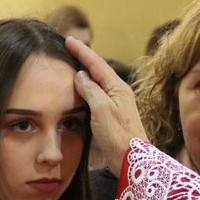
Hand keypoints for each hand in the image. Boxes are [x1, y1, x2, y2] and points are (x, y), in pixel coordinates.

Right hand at [65, 36, 147, 175]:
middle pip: (98, 70)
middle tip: (69, 46)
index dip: (81, 51)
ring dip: (85, 71)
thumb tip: (81, 75)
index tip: (68, 40)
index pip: (96, 63)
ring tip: (73, 62)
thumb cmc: (118, 135)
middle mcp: (118, 92)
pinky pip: (96, 94)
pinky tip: (80, 88)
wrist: (131, 159)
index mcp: (117, 87)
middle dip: (84, 57)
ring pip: (97, 82)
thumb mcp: (101, 109)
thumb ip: (90, 89)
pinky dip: (86, 87)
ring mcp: (116, 104)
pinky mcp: (112, 115)